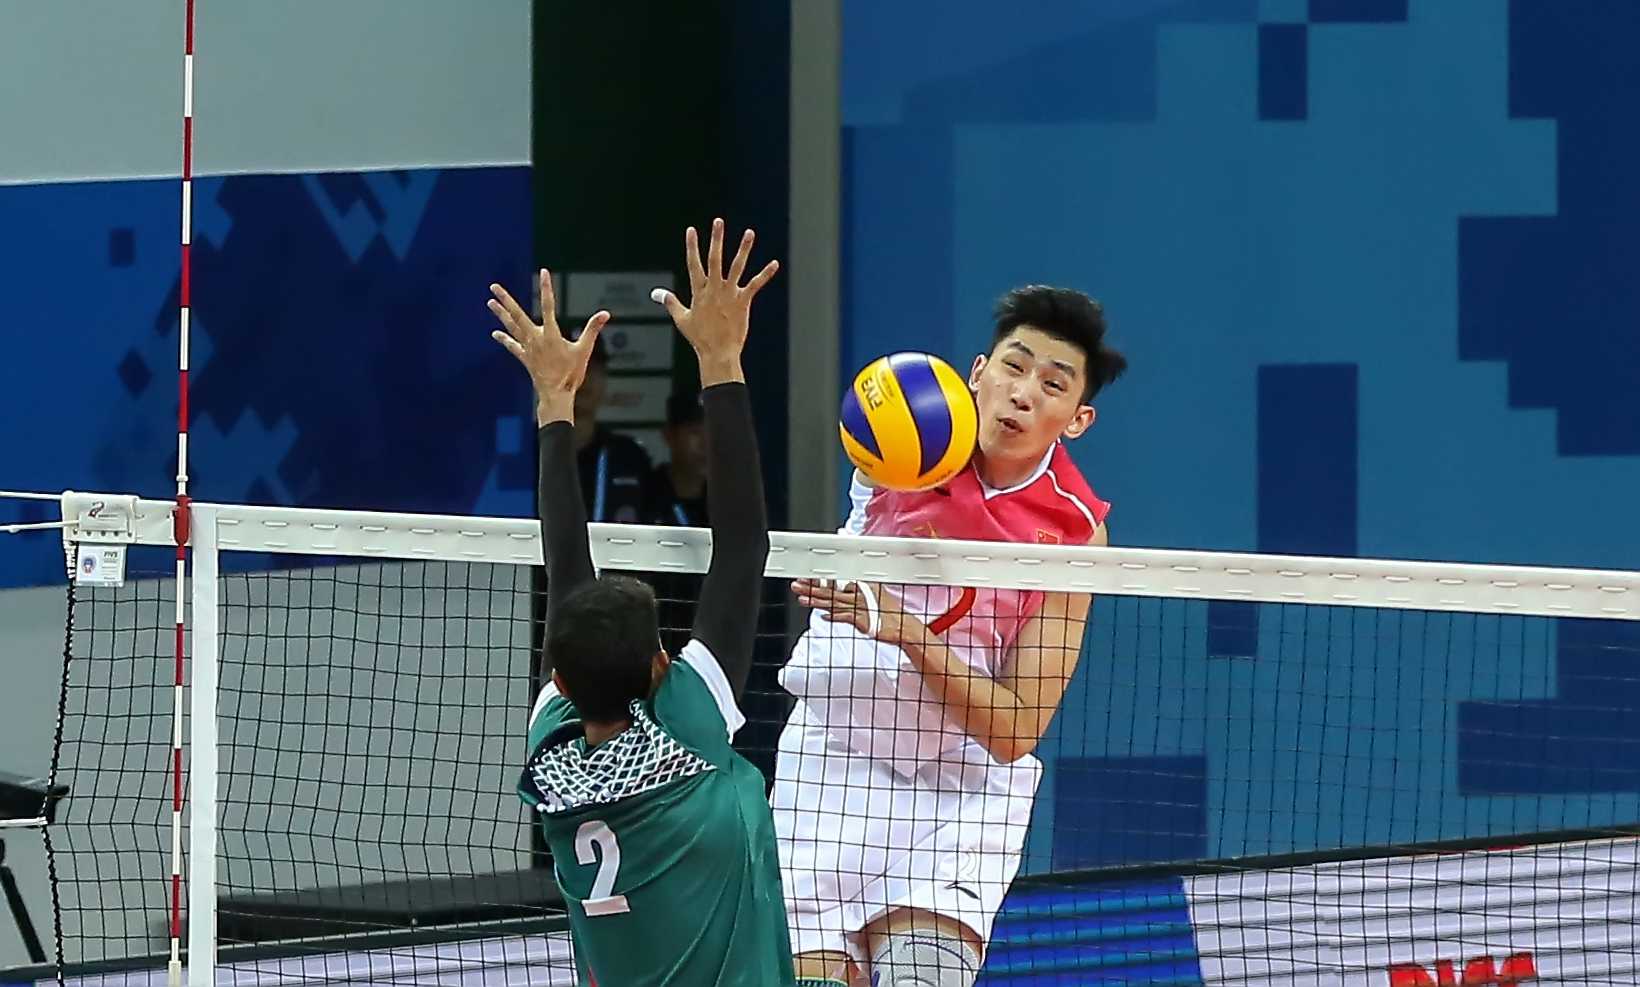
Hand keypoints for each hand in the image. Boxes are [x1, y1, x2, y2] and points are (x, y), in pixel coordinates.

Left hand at [488, 270, 609, 422]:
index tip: (545, 272)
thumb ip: (592, 330)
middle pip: (518, 315)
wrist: (556, 394)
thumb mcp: (584, 350)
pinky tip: (495, 333)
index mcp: (551, 334)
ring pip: (511, 327)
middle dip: (506, 300)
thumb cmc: (572, 373)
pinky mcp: (525, 358)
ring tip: (490, 302)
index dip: (547, 287)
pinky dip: (504, 339)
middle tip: (493, 287)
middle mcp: (535, 338)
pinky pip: (512, 346)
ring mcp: (528, 348)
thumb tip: (606, 314)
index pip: (548, 305)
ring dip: (500, 314)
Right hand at [651, 218, 779, 383]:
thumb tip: (656, 293)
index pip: (693, 264)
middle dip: (716, 239)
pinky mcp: (743, 302)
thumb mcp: (681, 319)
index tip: (691, 230)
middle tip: (718, 221)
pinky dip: (765, 274)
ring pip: (737, 266)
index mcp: (699, 292)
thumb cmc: (699, 338)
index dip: (692, 246)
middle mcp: (714, 289)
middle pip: (714, 259)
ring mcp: (729, 294)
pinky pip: (756, 285)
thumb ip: (670, 302)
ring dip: (743, 249)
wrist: (718, 353)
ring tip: (749, 232)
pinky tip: (775, 264)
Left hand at [792, 578, 930, 650]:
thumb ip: (856, 589)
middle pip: (831, 589)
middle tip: (796, 585)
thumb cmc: (887, 612)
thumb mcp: (873, 595)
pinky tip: (823, 616)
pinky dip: (834, 617)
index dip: (818, 580)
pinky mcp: (863, 619)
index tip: (804, 577)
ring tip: (802, 599)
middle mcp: (860, 593)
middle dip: (812, 587)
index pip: (835, 581)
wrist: (902, 627)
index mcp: (861, 585)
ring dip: (817, 601)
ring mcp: (862, 606)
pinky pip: (846, 617)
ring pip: (835, 602)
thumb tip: (843, 588)